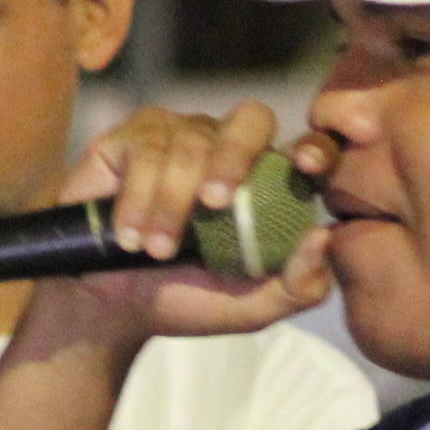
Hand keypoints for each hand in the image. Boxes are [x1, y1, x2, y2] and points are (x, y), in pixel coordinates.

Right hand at [27, 102, 339, 355]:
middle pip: (250, 120)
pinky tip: (128, 235)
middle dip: (234, 157)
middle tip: (214, 204)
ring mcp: (176, 135)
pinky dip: (137, 199)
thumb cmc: (181, 300)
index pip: (303, 144)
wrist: (106, 309)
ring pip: (189, 144)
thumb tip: (323, 236)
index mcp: (263, 181)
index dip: (313, 147)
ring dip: (170, 204)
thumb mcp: (249, 308)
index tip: (307, 166)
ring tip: (153, 250)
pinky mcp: (128, 137)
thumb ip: (299, 286)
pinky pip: (144, 150)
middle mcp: (224, 146)